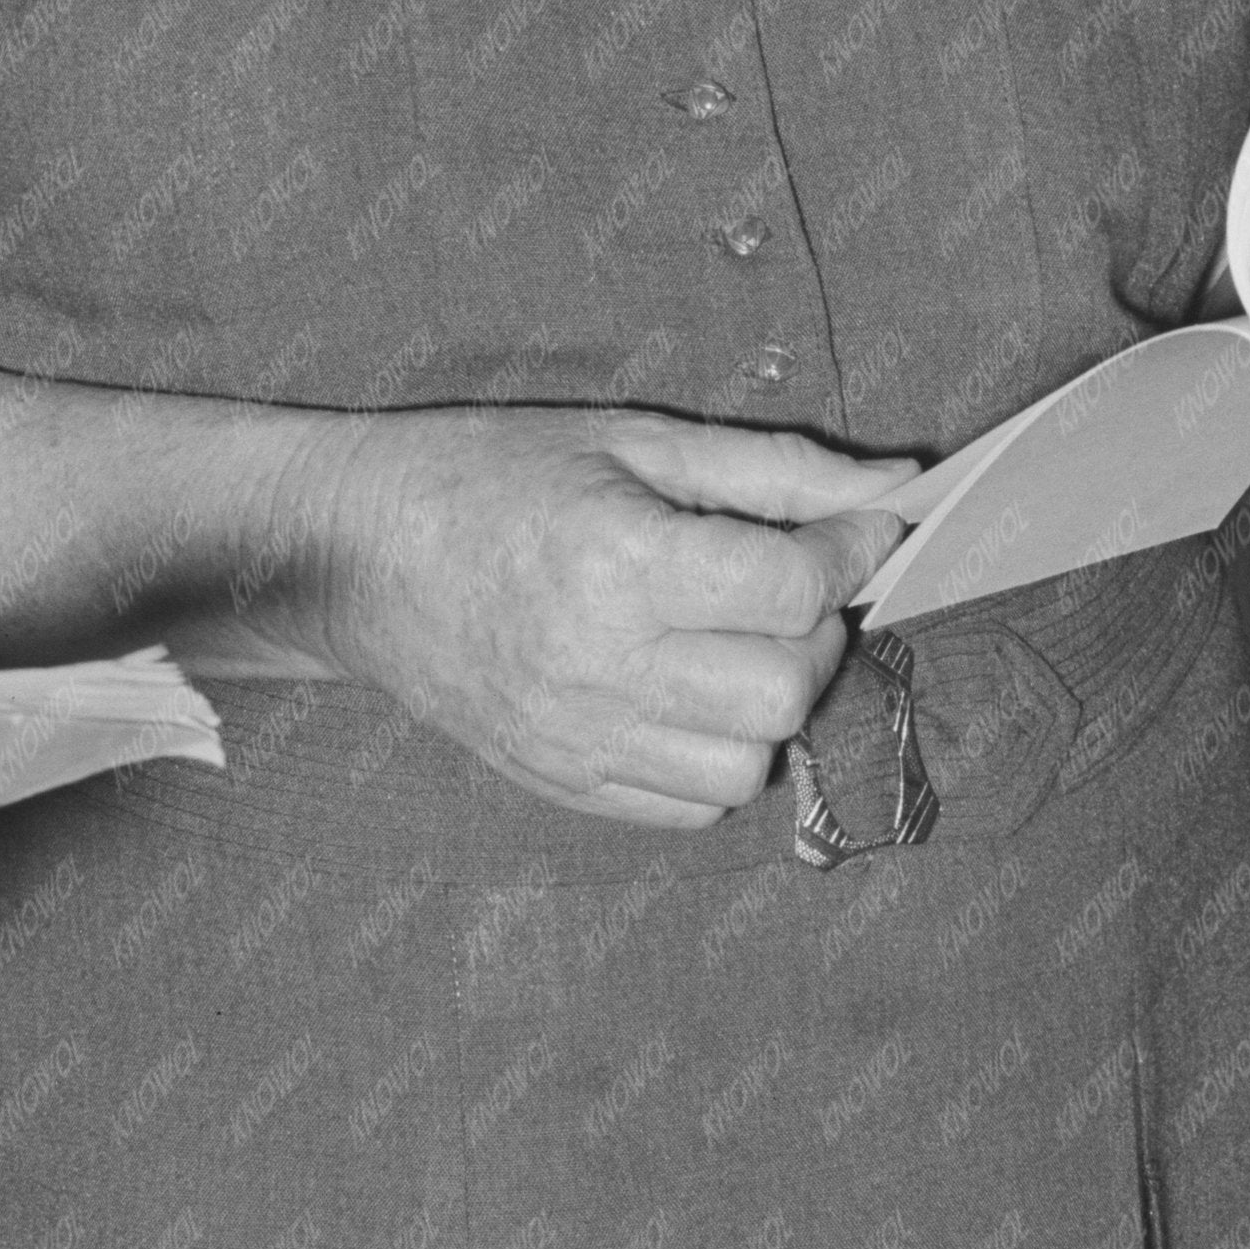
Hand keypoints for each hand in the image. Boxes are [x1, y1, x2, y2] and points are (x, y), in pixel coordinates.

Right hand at [296, 404, 922, 826]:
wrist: (351, 555)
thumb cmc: (488, 477)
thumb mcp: (632, 440)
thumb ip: (774, 470)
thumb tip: (897, 488)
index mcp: (617, 562)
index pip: (792, 588)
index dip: (849, 554)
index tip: (854, 532)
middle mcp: (600, 665)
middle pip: (786, 689)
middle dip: (816, 634)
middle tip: (787, 589)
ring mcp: (578, 738)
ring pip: (752, 763)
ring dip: (771, 705)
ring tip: (734, 645)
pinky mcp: (563, 783)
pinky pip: (694, 808)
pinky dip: (719, 758)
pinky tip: (689, 695)